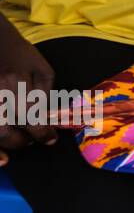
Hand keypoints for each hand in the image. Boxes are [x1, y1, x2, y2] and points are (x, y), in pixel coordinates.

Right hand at [0, 34, 56, 154]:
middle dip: (21, 141)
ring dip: (5, 144)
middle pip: (5, 129)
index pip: (30, 115)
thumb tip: (44, 118)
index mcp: (16, 82)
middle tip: (32, 141)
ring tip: (19, 144)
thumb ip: (45, 94)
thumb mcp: (42, 69)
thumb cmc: (20, 54)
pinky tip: (1, 158)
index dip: (41, 132)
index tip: (50, 140)